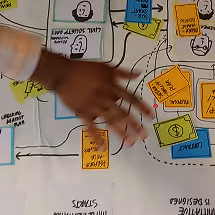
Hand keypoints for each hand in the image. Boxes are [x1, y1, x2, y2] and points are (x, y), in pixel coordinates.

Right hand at [33, 52, 151, 146]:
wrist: (63, 73)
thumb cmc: (85, 69)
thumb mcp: (106, 67)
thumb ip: (123, 72)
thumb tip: (139, 74)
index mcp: (112, 86)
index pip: (131, 98)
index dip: (142, 107)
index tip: (151, 117)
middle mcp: (105, 97)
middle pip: (122, 113)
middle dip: (134, 125)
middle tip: (144, 135)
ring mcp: (94, 106)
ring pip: (109, 121)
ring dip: (120, 133)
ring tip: (130, 143)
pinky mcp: (82, 112)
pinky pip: (91, 127)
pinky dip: (96, 137)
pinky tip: (102, 147)